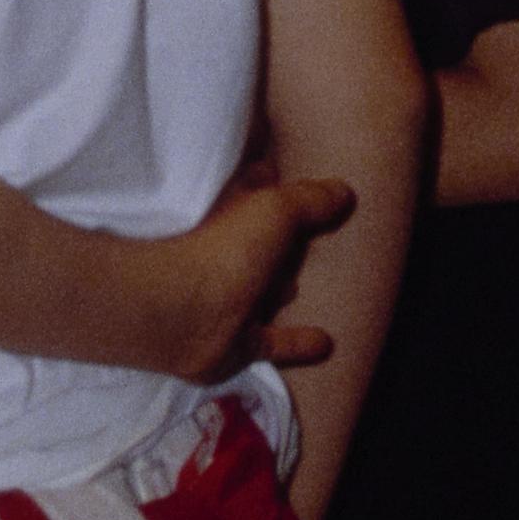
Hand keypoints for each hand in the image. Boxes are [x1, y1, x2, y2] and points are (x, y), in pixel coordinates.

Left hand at [166, 167, 360, 382]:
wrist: (175, 310)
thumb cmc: (222, 245)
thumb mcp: (275, 208)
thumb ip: (311, 199)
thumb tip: (343, 190)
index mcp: (226, 212)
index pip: (252, 188)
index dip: (272, 180)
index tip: (295, 176)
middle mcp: (225, 254)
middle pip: (259, 242)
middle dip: (279, 238)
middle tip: (312, 234)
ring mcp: (229, 300)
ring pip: (262, 290)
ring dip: (280, 287)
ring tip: (304, 282)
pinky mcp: (236, 342)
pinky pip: (274, 342)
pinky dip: (297, 342)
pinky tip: (325, 343)